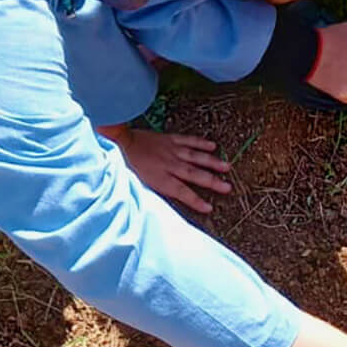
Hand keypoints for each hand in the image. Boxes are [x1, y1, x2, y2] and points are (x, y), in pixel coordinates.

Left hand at [110, 130, 231, 213]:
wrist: (119, 141)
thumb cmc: (123, 164)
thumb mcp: (134, 183)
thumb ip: (150, 192)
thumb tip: (158, 205)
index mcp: (159, 178)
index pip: (181, 192)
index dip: (196, 200)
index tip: (209, 207)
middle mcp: (169, 165)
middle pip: (194, 174)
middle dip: (212, 182)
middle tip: (227, 187)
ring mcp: (171, 150)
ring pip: (196, 157)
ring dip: (212, 162)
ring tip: (227, 167)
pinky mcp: (169, 139)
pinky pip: (188, 141)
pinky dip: (201, 143)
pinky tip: (212, 146)